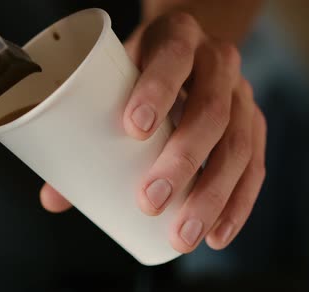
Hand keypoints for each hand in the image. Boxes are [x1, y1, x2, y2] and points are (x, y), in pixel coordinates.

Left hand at [40, 12, 266, 252]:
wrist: (189, 50)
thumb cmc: (142, 70)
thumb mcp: (116, 78)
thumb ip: (83, 131)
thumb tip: (53, 199)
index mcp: (178, 38)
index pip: (173, 57)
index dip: (157, 90)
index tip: (133, 129)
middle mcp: (218, 63)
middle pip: (211, 111)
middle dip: (182, 161)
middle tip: (150, 202)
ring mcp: (242, 95)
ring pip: (237, 145)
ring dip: (211, 196)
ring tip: (183, 235)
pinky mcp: (255, 125)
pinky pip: (255, 167)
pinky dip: (237, 204)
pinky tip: (217, 235)